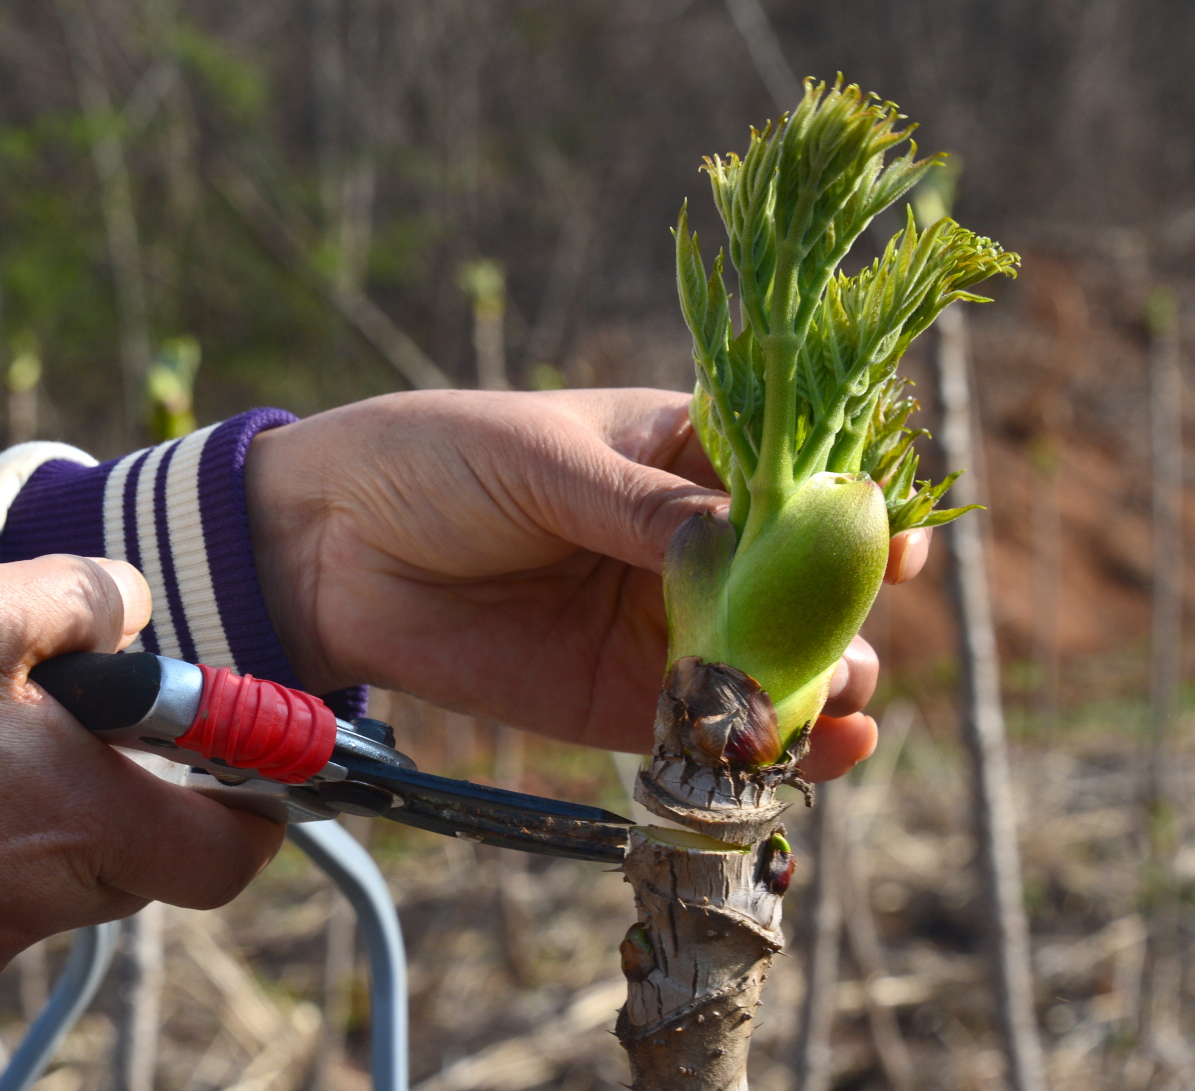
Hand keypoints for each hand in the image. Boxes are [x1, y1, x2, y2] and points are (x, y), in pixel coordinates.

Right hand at [0, 556, 282, 1014]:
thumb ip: (83, 600)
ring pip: (49, 881)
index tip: (246, 772)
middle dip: (122, 794)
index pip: (229, 854)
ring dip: (30, 819)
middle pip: (135, 858)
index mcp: (85, 819)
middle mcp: (45, 903)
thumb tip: (134, 611)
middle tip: (60, 726)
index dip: (254, 811)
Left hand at [247, 389, 928, 781]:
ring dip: (820, 684)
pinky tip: (809, 754)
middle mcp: (691, 545)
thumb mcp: (546, 460)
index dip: (857, 508)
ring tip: (835, 696)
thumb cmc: (439, 461)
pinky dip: (764, 746)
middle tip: (853, 637)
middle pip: (804, 582)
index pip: (797, 479)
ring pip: (773, 663)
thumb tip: (754, 538)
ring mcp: (663, 626)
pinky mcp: (623, 703)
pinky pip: (708, 728)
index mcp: (684, 456)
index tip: (900, 541)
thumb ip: (647, 508)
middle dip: (846, 613)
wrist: (329, 548)